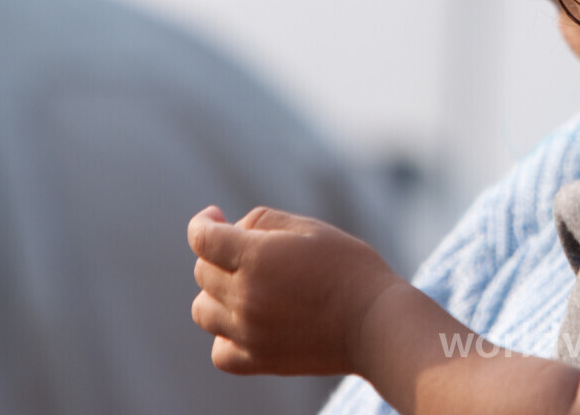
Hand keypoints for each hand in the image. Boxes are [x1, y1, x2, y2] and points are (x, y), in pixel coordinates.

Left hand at [188, 205, 403, 375]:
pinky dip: (224, 336)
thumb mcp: (311, 228)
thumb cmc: (350, 268)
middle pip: (203, 272)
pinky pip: (220, 351)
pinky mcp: (259, 361)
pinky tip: (245, 323)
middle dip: (218, 255)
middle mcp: (244, 296)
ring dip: (216, 294)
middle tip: (250, 251)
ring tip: (246, 287)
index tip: (213, 217)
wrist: (377, 322)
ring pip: (203, 311)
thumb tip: (234, 229)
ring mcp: (248, 332)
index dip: (202, 223)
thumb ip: (265, 221)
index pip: (203, 239)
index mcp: (256, 257)